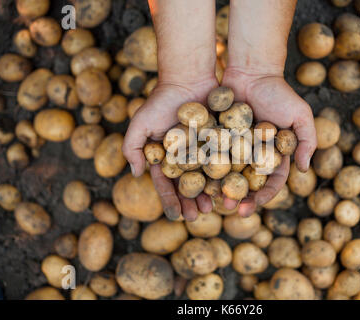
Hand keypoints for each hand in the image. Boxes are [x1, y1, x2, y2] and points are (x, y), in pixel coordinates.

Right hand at [122, 77, 217, 220]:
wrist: (188, 79)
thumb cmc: (161, 101)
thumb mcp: (140, 123)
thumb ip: (132, 148)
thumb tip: (136, 175)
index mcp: (164, 157)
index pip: (166, 184)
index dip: (171, 201)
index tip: (176, 216)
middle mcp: (183, 158)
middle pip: (187, 186)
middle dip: (190, 203)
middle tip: (196, 217)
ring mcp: (202, 151)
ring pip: (206, 179)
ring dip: (208, 195)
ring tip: (212, 208)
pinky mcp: (219, 143)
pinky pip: (222, 163)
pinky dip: (225, 177)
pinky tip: (228, 189)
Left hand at [220, 67, 316, 216]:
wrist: (252, 71)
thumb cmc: (279, 92)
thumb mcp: (301, 114)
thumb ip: (307, 140)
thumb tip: (305, 169)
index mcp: (273, 156)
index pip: (270, 182)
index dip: (263, 196)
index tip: (252, 206)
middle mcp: (253, 156)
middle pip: (246, 183)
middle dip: (239, 197)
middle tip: (229, 207)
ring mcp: (234, 148)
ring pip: (226, 175)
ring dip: (220, 188)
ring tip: (212, 199)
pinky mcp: (217, 138)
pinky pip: (211, 156)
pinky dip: (205, 168)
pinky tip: (198, 179)